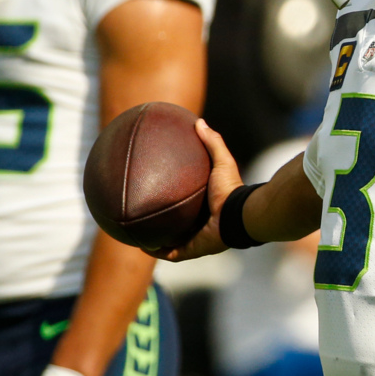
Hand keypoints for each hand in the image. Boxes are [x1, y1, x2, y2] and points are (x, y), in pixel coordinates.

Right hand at [154, 119, 242, 260]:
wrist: (237, 215)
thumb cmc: (231, 189)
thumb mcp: (222, 161)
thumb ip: (212, 141)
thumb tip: (199, 121)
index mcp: (207, 206)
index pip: (187, 203)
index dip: (173, 199)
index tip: (159, 191)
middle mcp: (201, 224)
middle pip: (178, 224)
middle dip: (163, 222)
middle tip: (144, 213)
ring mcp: (197, 239)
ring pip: (172, 242)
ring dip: (156, 240)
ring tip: (137, 234)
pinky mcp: (193, 249)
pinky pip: (171, 254)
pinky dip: (157, 251)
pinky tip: (142, 245)